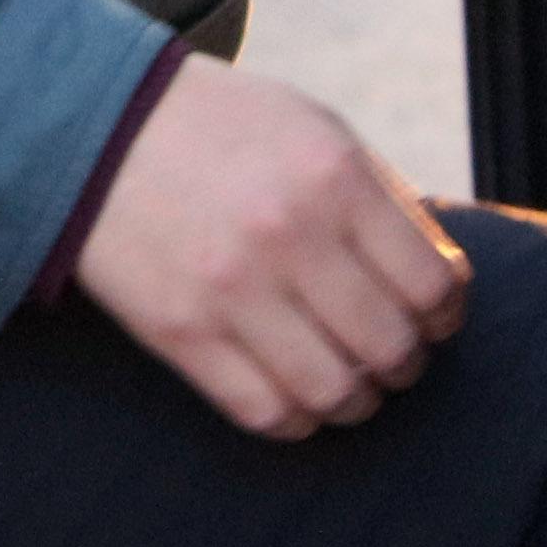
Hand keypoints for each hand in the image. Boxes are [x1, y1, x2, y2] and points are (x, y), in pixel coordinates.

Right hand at [71, 59, 471, 438]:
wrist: (102, 127)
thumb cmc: (226, 129)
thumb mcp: (317, 130)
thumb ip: (382, 201)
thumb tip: (440, 285)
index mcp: (334, 178)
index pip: (433, 288)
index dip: (444, 315)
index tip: (429, 316)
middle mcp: (288, 236)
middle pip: (392, 349)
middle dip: (405, 363)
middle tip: (389, 353)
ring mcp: (231, 290)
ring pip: (335, 395)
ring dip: (356, 401)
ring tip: (347, 382)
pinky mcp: (181, 331)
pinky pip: (265, 413)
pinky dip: (297, 419)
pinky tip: (296, 395)